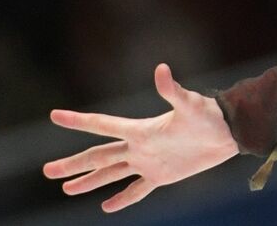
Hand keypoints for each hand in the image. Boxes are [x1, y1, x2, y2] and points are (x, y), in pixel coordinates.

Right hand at [43, 64, 238, 212]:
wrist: (229, 132)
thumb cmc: (209, 115)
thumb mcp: (189, 103)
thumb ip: (173, 90)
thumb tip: (161, 69)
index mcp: (140, 129)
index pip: (102, 125)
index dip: (78, 120)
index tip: (54, 115)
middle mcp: (139, 145)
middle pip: (98, 155)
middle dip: (72, 163)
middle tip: (46, 171)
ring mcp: (148, 161)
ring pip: (110, 173)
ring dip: (89, 181)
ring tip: (65, 188)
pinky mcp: (161, 176)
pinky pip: (136, 190)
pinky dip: (122, 198)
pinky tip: (106, 207)